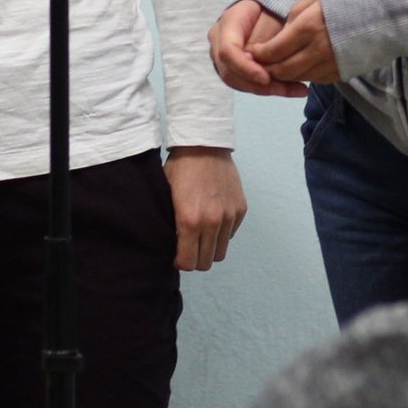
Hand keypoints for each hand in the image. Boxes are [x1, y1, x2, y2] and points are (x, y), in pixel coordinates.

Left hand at [165, 147, 246, 271]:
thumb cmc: (180, 169)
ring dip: (210, 249)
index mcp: (189, 220)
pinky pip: (231, 234)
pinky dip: (222, 233)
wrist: (203, 145)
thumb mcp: (167, 198)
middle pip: (207, 262)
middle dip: (196, 259)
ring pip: (221, 252)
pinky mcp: (240, 209)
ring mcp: (229, 215)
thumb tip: (173, 246)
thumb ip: (172, 225)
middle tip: (189, 248)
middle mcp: (212, 222)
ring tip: (201, 237)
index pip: (189, 262)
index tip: (178, 256)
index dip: (181, 262)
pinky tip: (212, 220)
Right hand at [209, 0, 303, 96]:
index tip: (266, 78)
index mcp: (227, 23)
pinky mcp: (233, 68)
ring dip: (266, 90)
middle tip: (288, 89)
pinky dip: (269, 89)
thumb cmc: (270, 8)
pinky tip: (292, 89)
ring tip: (295, 90)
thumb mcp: (272, 16)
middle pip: (230, 72)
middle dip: (258, 85)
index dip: (245, 67)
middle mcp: (219, 42)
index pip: (227, 51)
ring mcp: (223, 57)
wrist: (266, 8)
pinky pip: (246, 84)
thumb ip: (264, 36)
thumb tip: (256, 60)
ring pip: (238, 82)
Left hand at [252, 0, 340, 84]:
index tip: (252, 51)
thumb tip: (278, 37)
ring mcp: (331, 64)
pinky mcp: (342, 73)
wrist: (385, 10)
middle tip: (260, 64)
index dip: (260, 54)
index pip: (274, 50)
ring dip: (285, 75)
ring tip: (278, 66)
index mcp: (307, 27)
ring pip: (298, 78)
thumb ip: (293, 19)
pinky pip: (315, 79)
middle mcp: (317, 50)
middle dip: (268, 69)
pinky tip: (301, 66)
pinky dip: (304, 75)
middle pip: (283, 70)